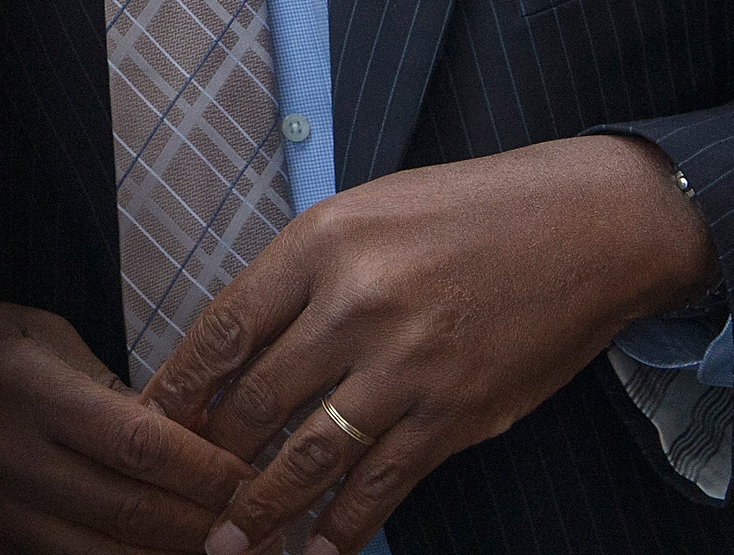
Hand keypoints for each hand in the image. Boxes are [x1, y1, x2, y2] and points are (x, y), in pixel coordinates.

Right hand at [0, 294, 251, 553]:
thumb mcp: (39, 334)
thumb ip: (111, 391)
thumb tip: (189, 443)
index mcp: (22, 384)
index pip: (137, 442)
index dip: (205, 470)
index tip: (253, 477)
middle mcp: (0, 455)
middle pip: (128, 512)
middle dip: (204, 527)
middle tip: (258, 530)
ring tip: (222, 553)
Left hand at [143, 136, 715, 554]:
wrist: (585, 227)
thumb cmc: (468, 212)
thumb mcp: (367, 212)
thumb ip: (304, 275)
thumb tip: (242, 347)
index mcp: (321, 244)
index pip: (224, 329)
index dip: (179, 386)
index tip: (149, 421)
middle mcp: (355, 304)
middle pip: (255, 400)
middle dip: (207, 457)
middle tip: (177, 493)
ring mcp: (407, 365)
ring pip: (309, 455)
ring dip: (260, 509)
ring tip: (225, 545)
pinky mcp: (456, 414)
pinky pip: (382, 483)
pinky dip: (344, 526)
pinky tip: (317, 552)